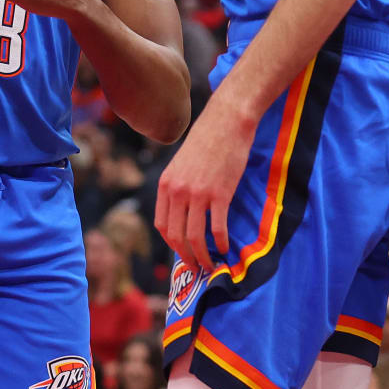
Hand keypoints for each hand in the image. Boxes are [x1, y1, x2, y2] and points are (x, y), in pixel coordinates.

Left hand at [155, 96, 254, 272]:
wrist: (226, 121)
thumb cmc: (207, 140)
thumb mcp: (182, 163)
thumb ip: (179, 186)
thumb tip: (183, 211)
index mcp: (165, 184)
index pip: (161, 225)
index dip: (171, 243)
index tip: (182, 252)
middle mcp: (177, 191)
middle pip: (176, 236)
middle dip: (186, 256)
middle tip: (196, 267)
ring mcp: (198, 193)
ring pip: (195, 236)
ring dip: (202, 256)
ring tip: (211, 265)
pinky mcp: (219, 193)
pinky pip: (217, 228)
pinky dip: (220, 243)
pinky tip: (225, 248)